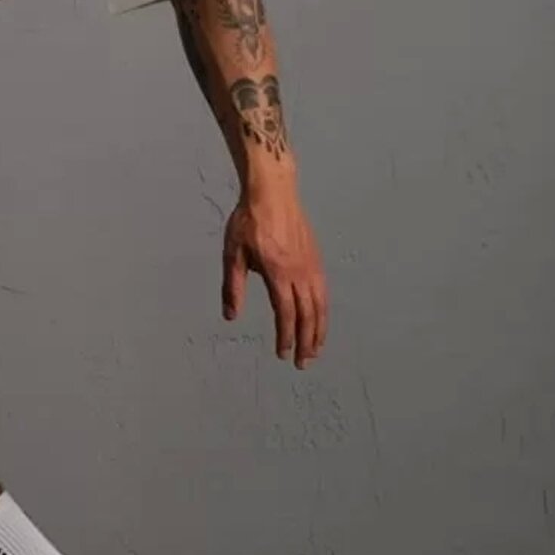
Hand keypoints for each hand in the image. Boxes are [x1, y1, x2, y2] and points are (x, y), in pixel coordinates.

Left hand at [222, 187, 328, 367]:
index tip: (282, 354)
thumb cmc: (248, 221)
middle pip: (307, 315)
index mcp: (278, 272)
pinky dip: (323, 312)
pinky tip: (319, 321)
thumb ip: (232, 287)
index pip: (285, 313)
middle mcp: (300, 272)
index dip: (285, 336)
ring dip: (318, 331)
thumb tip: (230, 316)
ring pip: (320, 305)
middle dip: (305, 342)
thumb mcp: (233, 253)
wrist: (273, 191)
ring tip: (315, 350)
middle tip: (302, 362)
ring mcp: (311, 265)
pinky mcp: (316, 258)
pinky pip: (324, 292)